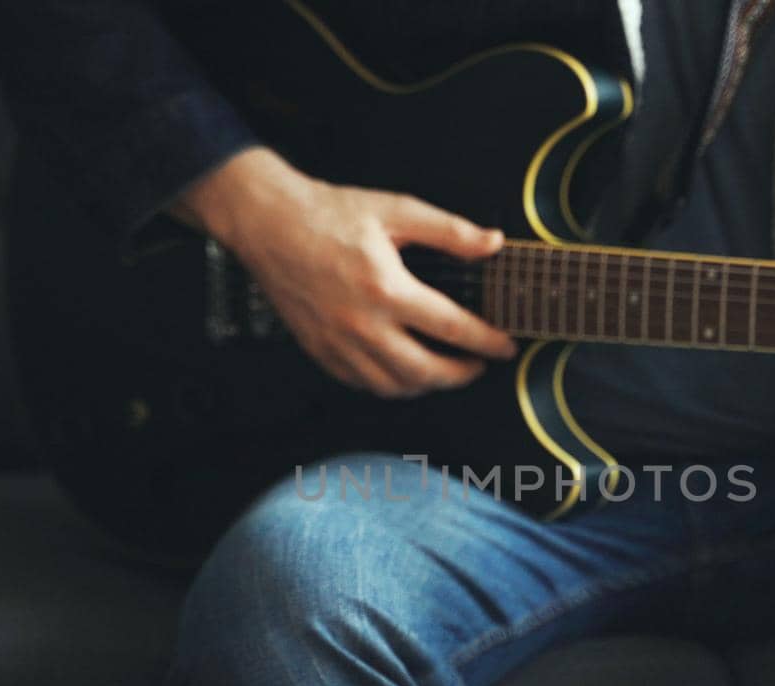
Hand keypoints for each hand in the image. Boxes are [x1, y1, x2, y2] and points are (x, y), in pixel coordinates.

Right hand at [177, 147, 514, 396]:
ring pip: (394, 386)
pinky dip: (391, 386)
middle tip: (480, 365)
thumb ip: (449, 231)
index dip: (487, 342)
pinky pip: (363, 384)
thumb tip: (492, 244)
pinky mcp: (320, 351)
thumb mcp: (396, 210)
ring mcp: (338, 343)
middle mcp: (361, 324)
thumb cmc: (329, 214)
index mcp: (386, 288)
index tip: (506, 346)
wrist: (269, 223)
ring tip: (446, 370)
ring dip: (428, 384)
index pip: (452, 328)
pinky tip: (405, 371)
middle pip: (426, 372)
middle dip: (462, 374)